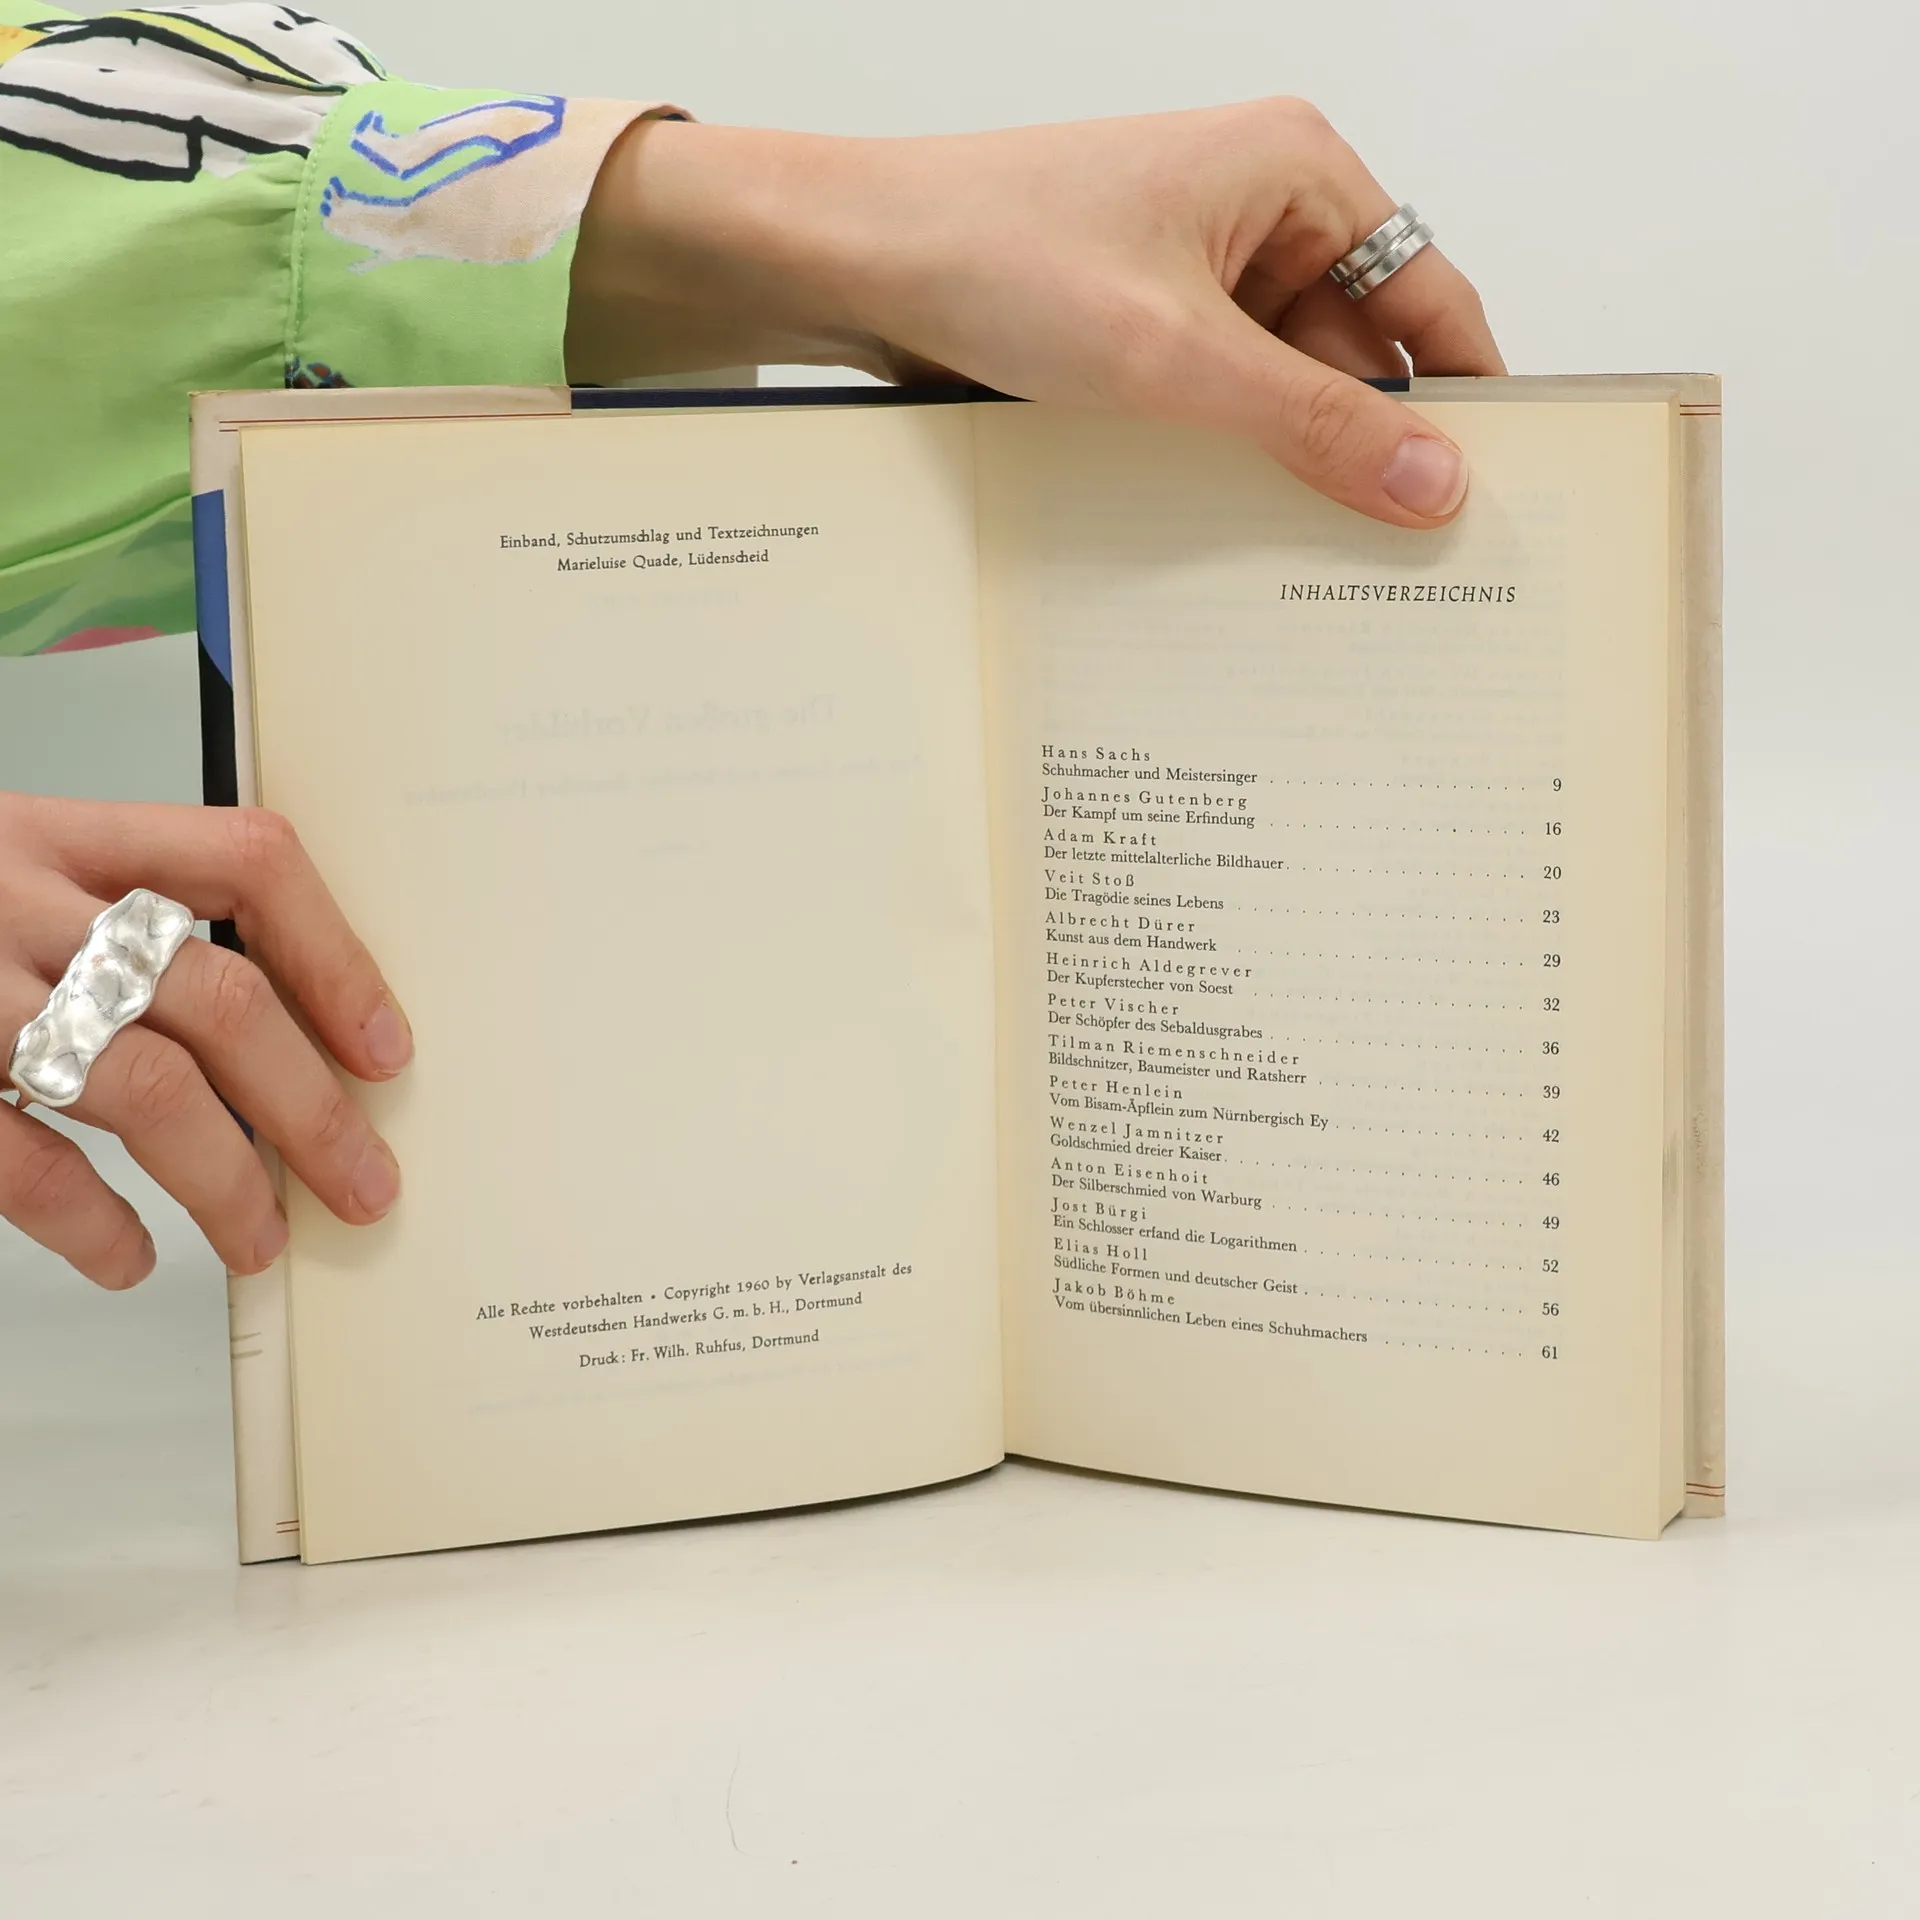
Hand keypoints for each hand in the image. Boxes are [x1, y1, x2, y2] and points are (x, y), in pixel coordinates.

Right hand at [0, 795, 408, 1288]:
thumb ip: (105, 911)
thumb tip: (268, 1032)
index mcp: (55, 829)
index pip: (244, 861)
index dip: (334, 957)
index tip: (387, 1049)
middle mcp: (11, 892)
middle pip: (214, 996)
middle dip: (309, 1106)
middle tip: (365, 1185)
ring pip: (136, 1082)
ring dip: (223, 1177)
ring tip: (261, 1241)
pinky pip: (13, 1153)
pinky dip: (86, 1216)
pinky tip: (125, 1256)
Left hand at [568, 99, 1504, 527]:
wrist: (851, 259)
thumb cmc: (994, 255)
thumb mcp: (1175, 356)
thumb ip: (1312, 423)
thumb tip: (1436, 481)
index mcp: (1297, 172)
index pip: (1428, 297)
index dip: (1465, 399)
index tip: (1489, 496)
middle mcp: (1259, 211)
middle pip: (1356, 352)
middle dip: (1365, 449)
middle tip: (1394, 564)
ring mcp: (1195, 269)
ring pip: (1281, 385)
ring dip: (1285, 461)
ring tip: (1303, 556)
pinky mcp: (1142, 320)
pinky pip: (1216, 396)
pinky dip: (1223, 454)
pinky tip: (1223, 521)